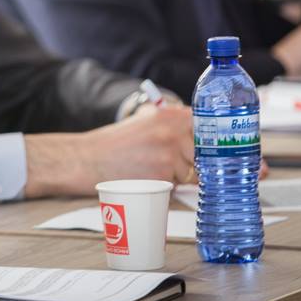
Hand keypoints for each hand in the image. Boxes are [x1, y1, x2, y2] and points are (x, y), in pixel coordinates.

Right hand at [24, 105, 194, 197]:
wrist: (89, 158)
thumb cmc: (116, 142)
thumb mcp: (144, 121)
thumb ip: (171, 123)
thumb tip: (200, 133)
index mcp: (170, 114)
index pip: (208, 127)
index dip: (211, 140)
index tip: (211, 147)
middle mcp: (172, 132)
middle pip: (205, 153)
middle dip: (197, 162)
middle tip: (179, 163)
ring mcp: (169, 155)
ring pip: (194, 173)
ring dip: (183, 176)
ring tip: (157, 169)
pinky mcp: (163, 176)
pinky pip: (179, 186)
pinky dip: (170, 186)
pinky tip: (151, 178)